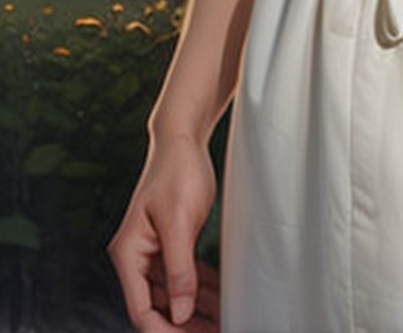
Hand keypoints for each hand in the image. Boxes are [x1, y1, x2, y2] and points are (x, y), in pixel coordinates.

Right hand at [108, 133, 217, 329]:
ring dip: (197, 310)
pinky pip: (186, 277)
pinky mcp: (172, 244)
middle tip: (216, 331)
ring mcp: (155, 251)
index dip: (165, 331)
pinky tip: (222, 299)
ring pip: (175, 295)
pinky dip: (202, 289)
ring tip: (224, 320)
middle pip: (159, 306)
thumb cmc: (177, 171)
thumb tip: (180, 314)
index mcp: (129, 254)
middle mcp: (138, 257)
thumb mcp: (180, 221)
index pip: (141, 309)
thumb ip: (179, 269)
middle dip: (185, 324)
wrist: (184, 138)